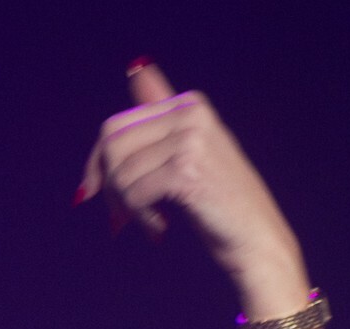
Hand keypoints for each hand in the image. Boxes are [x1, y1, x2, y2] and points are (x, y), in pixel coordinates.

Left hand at [76, 60, 305, 309]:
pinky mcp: (187, 170)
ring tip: (151, 223)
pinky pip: (135, 194)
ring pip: (122, 174)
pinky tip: (160, 229)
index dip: (97, 162)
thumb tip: (136, 69)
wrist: (256, 237)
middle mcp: (189, 113)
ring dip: (128, 208)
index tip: (93, 191)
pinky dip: (141, 218)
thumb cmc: (220, 201)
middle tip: (121, 217)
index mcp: (187, 104)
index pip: (115, 125)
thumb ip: (163, 116)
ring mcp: (190, 139)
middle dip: (108, 186)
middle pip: (112, 146)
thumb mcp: (190, 151)